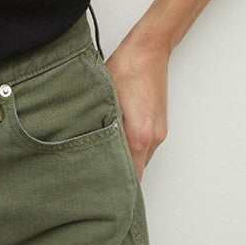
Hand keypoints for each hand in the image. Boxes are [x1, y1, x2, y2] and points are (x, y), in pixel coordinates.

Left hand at [105, 35, 168, 180]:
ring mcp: (159, 131)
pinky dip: (132, 144)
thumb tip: (85, 146)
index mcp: (139, 134)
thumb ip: (98, 126)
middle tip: (96, 175)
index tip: (103, 194)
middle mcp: (154, 136)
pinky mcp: (159, 124)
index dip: (117, 188)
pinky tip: (116, 132)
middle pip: (137, 169)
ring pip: (141, 156)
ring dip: (125, 155)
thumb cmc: (127, 67)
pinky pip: (145, 144)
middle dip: (118, 172)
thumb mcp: (104, 98)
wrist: (149, 50)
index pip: (133, 177)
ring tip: (103, 148)